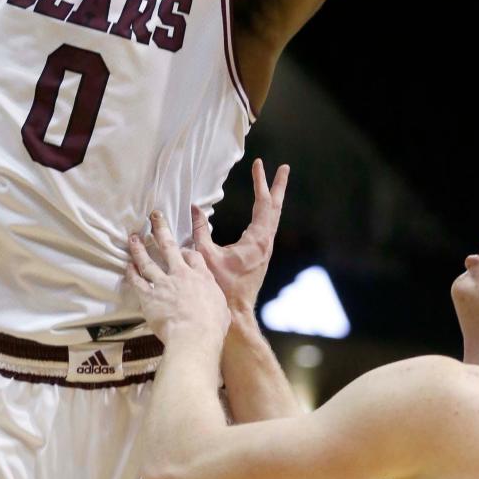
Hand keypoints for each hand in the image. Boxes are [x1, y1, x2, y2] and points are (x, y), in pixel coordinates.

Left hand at [127, 211, 229, 346]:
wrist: (194, 336)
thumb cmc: (212, 327)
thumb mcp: (221, 310)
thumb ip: (215, 302)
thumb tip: (216, 307)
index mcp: (201, 277)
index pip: (193, 256)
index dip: (186, 251)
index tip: (182, 250)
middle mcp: (181, 275)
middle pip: (169, 247)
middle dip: (161, 230)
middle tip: (154, 216)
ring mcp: (163, 283)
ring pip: (148, 261)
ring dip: (139, 248)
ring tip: (133, 237)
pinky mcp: (149, 296)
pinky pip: (137, 281)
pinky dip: (131, 272)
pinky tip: (127, 265)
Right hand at [191, 159, 288, 314]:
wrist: (235, 314)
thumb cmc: (221, 287)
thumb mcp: (205, 255)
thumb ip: (200, 230)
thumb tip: (194, 208)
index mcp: (257, 239)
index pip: (262, 203)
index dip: (261, 182)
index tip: (259, 164)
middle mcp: (266, 242)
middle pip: (275, 207)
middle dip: (278, 186)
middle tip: (284, 168)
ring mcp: (265, 250)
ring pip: (273, 218)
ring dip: (273, 200)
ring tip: (274, 186)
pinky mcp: (261, 257)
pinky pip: (267, 228)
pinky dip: (266, 214)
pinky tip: (262, 214)